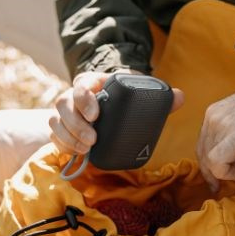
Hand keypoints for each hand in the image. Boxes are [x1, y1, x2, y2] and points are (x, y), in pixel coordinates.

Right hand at [49, 70, 184, 154]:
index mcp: (92, 82)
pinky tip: (76, 153)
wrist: (110, 100)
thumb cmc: (125, 96)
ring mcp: (66, 112)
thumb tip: (180, 97)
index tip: (96, 114)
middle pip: (63, 105)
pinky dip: (63, 146)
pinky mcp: (63, 128)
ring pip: (55, 121)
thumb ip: (160, 95)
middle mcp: (74, 95)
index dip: (84, 98)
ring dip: (68, 137)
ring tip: (86, 150)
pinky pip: (55, 136)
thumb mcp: (139, 91)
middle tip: (93, 140)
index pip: (81, 85)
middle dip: (76, 124)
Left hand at [196, 73, 234, 189]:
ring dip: (232, 172)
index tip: (226, 172)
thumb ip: (231, 133)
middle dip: (215, 172)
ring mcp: (220, 127)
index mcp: (214, 112)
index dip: (212, 163)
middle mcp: (212, 118)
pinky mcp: (232, 138)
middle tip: (230, 182)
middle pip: (203, 154)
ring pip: (210, 162)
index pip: (203, 143)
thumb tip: (227, 157)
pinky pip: (219, 166)